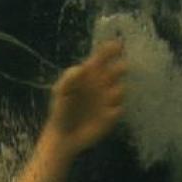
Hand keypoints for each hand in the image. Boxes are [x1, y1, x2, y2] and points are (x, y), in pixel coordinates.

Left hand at [44, 41, 125, 156]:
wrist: (63, 136)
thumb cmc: (60, 110)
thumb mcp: (60, 92)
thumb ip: (69, 78)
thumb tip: (83, 67)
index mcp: (89, 75)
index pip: (103, 57)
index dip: (111, 49)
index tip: (118, 45)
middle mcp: (101, 85)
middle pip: (117, 71)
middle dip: (120, 68)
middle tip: (119, 69)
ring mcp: (107, 100)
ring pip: (121, 90)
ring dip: (117, 91)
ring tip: (108, 95)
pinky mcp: (111, 116)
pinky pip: (119, 110)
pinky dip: (115, 110)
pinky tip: (107, 114)